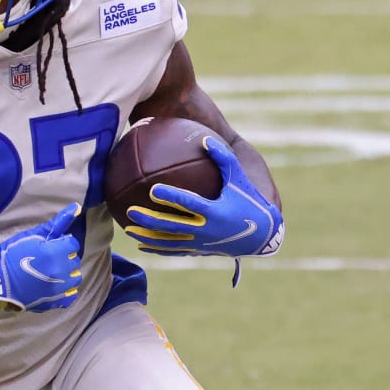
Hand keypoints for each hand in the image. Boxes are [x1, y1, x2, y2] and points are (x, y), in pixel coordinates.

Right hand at [0, 203, 82, 311]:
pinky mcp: (54, 302)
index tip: (48, 246)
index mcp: (56, 253)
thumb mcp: (33, 235)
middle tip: (46, 258)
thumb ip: (57, 222)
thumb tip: (77, 207)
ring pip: (75, 278)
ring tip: (50, 272)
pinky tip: (54, 286)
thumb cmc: (12, 254)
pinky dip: (65, 291)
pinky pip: (70, 296)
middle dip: (63, 257)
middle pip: (74, 260)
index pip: (72, 243)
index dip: (60, 243)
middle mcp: (61, 271)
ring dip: (66, 273)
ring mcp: (58, 289)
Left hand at [123, 136, 283, 257]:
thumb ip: (223, 158)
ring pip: (169, 242)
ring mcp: (200, 243)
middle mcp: (205, 230)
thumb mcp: (238, 178)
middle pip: (172, 225)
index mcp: (214, 211)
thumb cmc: (249, 201)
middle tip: (131, 211)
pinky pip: (174, 251)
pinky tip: (141, 244)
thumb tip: (205, 138)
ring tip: (128, 230)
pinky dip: (157, 248)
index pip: (188, 203)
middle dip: (150, 219)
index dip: (171, 197)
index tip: (153, 190)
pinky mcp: (199, 251)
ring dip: (148, 237)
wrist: (261, 235)